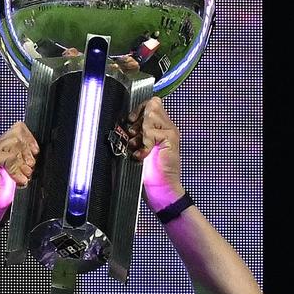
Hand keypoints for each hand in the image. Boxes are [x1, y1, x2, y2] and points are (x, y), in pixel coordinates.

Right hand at [0, 121, 38, 220]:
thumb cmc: (4, 192)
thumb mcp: (19, 171)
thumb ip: (24, 159)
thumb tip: (35, 150)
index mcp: (2, 146)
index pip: (19, 129)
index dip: (29, 139)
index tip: (35, 153)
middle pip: (18, 133)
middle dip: (27, 151)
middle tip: (28, 168)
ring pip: (15, 143)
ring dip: (23, 161)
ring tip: (22, 175)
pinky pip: (10, 157)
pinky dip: (16, 170)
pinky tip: (17, 180)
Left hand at [127, 97, 185, 211]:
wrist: (160, 190)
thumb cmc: (148, 173)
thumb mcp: (137, 149)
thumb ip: (134, 135)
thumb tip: (123, 124)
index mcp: (160, 127)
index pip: (150, 104)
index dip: (138, 110)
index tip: (130, 122)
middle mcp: (167, 127)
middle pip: (151, 105)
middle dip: (138, 121)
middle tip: (134, 138)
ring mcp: (170, 132)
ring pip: (151, 114)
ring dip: (140, 131)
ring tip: (138, 147)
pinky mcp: (170, 139)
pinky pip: (152, 131)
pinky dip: (144, 144)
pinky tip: (142, 155)